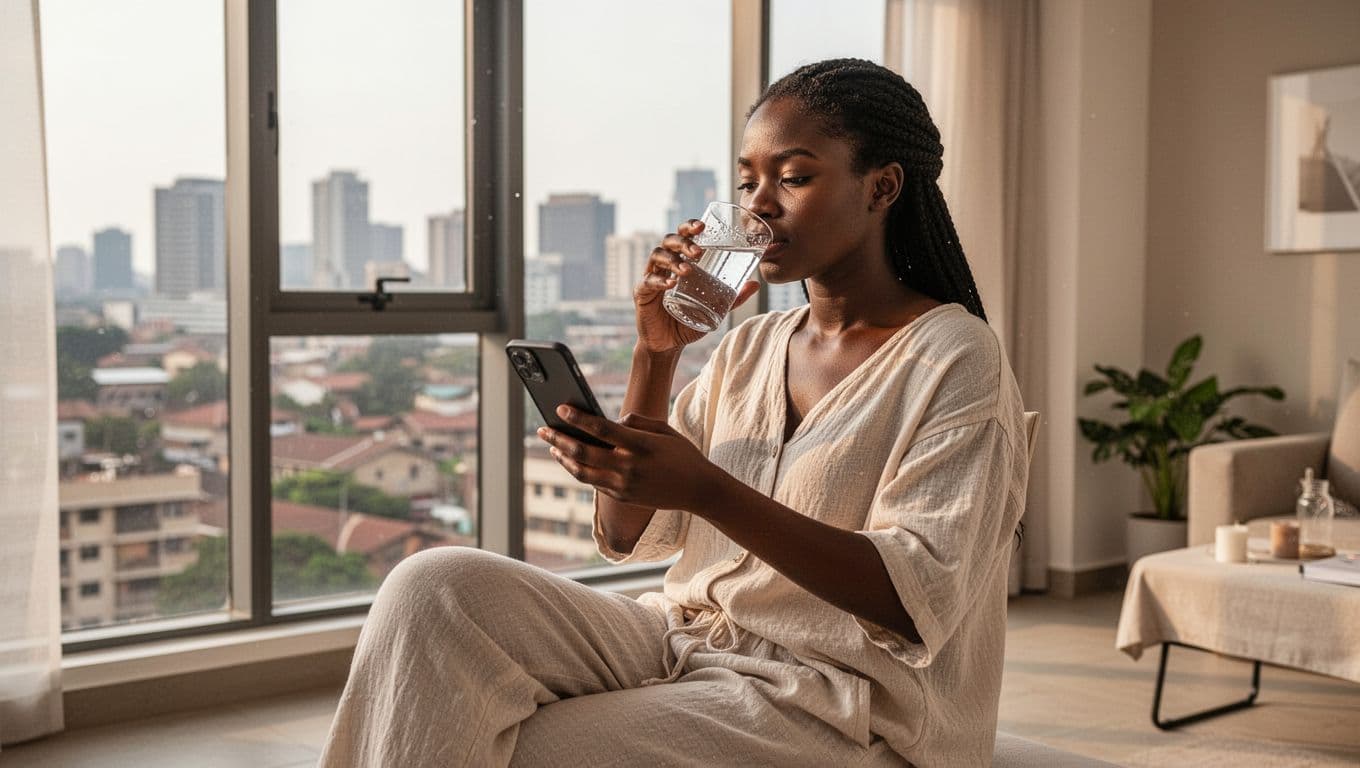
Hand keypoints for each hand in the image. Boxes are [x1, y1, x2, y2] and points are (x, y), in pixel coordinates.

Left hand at [536, 405, 728, 512]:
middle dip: (559, 439)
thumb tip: (613, 421)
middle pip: (583, 452)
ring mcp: (624, 485)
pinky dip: (578, 470)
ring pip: (582, 472)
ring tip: (552, 448)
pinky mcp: (622, 497)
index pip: (601, 429)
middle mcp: (628, 467)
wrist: (699, 490)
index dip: (578, 418)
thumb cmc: (683, 454)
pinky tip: (570, 461)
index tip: (560, 408)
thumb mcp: (664, 430)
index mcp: (640, 445)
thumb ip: (637, 422)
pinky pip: (593, 483)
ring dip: (564, 458)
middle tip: (543, 429)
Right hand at [635, 219, 759, 354]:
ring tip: (687, 270)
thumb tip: (755, 285)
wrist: (668, 344)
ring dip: (673, 260)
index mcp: (680, 261)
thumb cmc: (688, 320)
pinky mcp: (642, 294)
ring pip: (657, 256)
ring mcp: (651, 277)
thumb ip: (732, 297)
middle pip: (669, 240)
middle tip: (699, 252)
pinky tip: (671, 285)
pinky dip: (659, 281)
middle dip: (683, 241)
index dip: (690, 227)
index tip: (703, 226)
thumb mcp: (714, 308)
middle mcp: (665, 265)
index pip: (682, 236)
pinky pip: (647, 282)